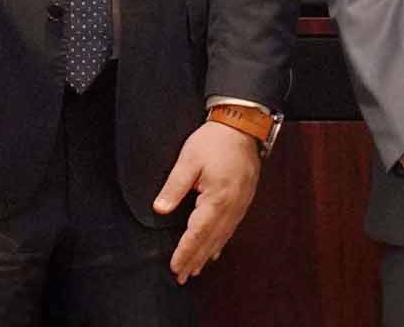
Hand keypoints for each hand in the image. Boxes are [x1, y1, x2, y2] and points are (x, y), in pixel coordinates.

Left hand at [153, 119, 262, 282]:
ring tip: (195, 270)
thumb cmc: (214, 141)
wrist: (242, 126)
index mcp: (217, 199)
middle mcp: (231, 207)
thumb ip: (174, 186)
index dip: (185, 251)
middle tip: (181, 277)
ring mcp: (240, 206)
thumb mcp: (188, 160)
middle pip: (210, 240)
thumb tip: (160, 209)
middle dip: (195, 260)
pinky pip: (230, 228)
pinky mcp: (243, 201)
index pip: (197, 233)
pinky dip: (220, 243)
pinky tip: (215, 251)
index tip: (175, 267)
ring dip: (207, 255)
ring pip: (222, 237)